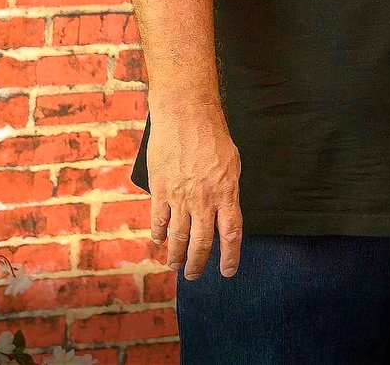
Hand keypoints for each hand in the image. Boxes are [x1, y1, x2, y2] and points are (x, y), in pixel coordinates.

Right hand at [147, 105, 243, 279]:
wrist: (185, 114)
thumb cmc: (212, 135)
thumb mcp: (231, 163)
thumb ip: (227, 191)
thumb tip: (223, 213)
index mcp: (226, 192)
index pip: (231, 234)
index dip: (230, 257)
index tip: (228, 271)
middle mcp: (204, 199)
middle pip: (202, 242)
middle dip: (199, 264)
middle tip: (195, 275)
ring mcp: (181, 196)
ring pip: (178, 237)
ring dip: (177, 255)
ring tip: (176, 266)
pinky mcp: (161, 189)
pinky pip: (159, 219)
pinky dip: (158, 234)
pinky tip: (158, 241)